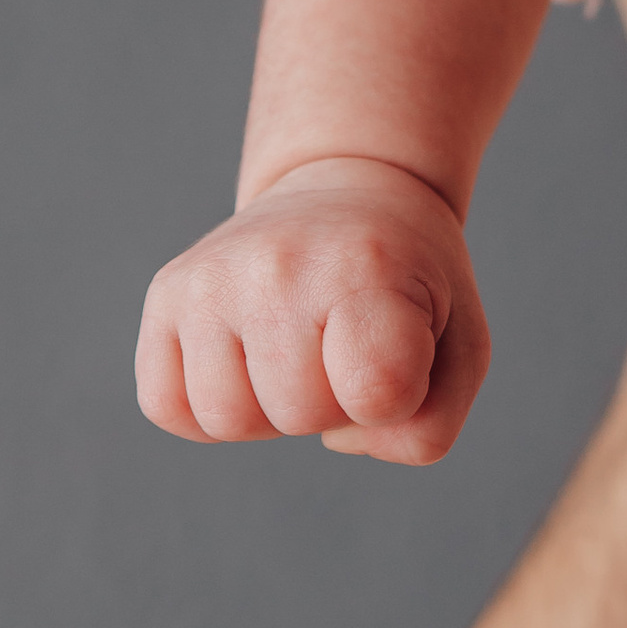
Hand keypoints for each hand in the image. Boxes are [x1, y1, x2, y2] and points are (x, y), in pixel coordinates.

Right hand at [135, 153, 487, 462]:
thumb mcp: (460, 343)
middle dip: (332, 403)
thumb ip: (429, 424)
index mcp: (367, 267)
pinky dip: (208, 409)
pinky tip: (246, 360)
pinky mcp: (166, 292)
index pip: (377, 391)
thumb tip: (338, 440)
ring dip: (269, 410)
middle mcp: (278, 264)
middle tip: (342, 341)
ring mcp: (211, 276)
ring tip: (296, 349)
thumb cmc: (408, 283)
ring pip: (226, 420)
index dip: (396, 397)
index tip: (401, 350)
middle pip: (300, 417)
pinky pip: (168, 408)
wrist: (348, 188)